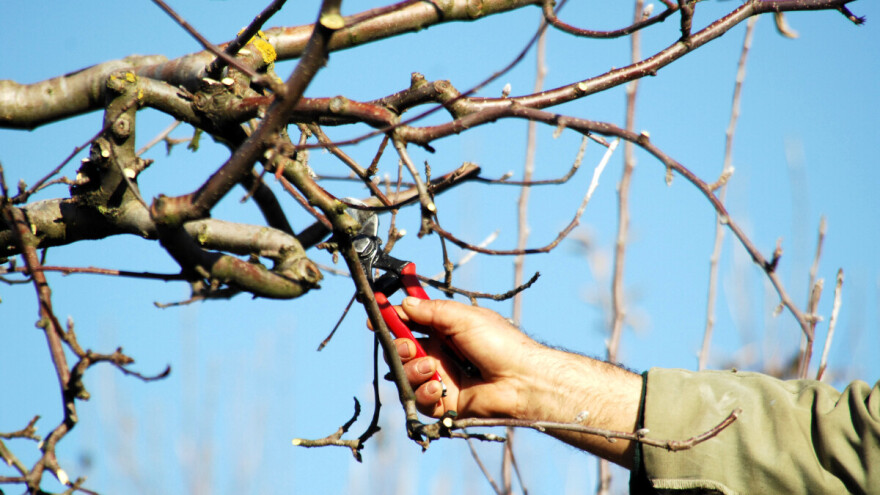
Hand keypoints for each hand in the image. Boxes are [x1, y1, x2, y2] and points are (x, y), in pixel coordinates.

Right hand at [390, 297, 641, 467]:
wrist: (522, 380)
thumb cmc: (501, 344)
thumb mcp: (463, 318)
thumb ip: (431, 311)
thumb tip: (404, 304)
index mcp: (446, 329)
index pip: (411, 321)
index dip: (393, 319)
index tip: (376, 318)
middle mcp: (441, 353)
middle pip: (403, 349)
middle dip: (400, 347)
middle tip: (409, 346)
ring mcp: (441, 377)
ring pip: (407, 375)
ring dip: (413, 370)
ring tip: (430, 367)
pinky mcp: (443, 402)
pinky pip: (419, 399)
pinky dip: (424, 392)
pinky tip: (438, 387)